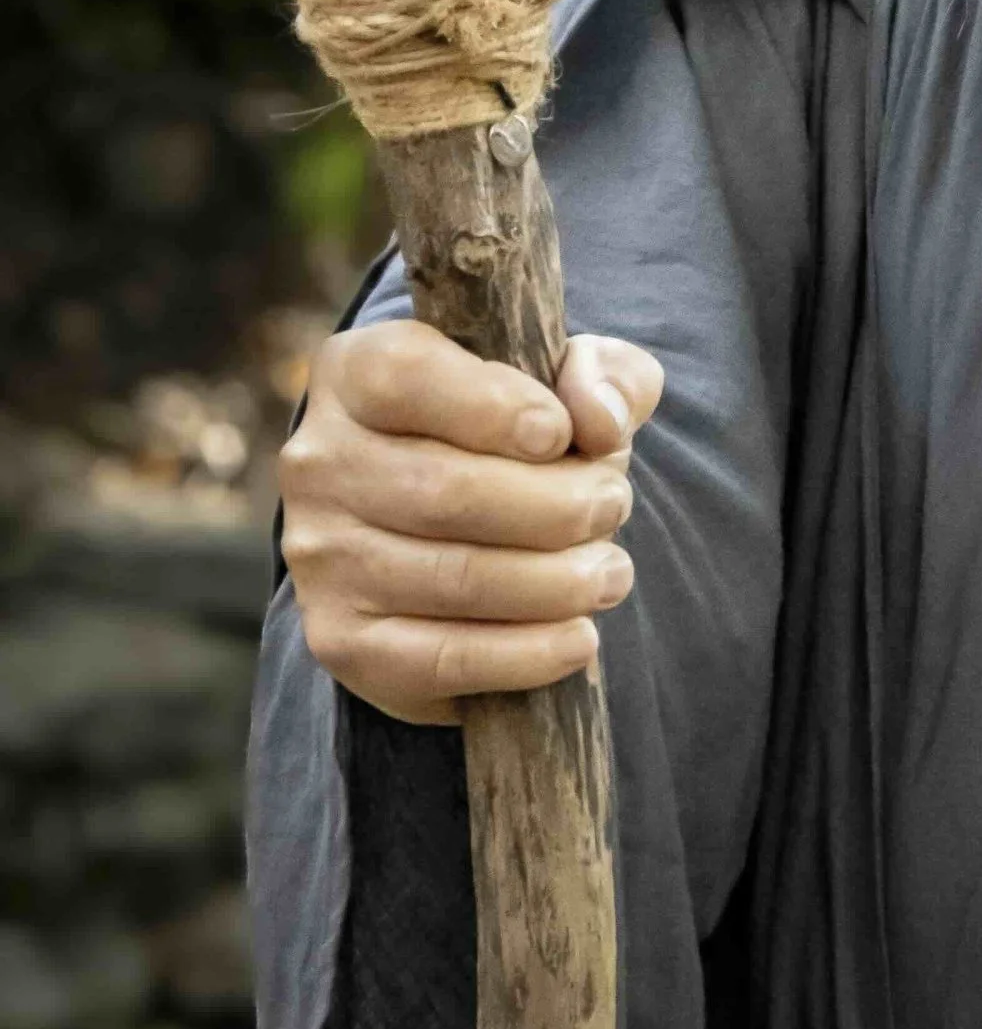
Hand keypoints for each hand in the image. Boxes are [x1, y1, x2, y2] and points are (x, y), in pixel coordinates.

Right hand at [278, 321, 664, 727]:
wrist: (455, 530)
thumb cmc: (517, 437)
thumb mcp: (568, 385)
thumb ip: (603, 377)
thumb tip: (601, 419)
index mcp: (357, 371)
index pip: (408, 376)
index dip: (496, 406)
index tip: (562, 434)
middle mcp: (320, 461)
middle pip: (446, 490)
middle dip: (557, 507)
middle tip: (614, 508)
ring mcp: (321, 556)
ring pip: (454, 577)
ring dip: (556, 582)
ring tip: (611, 573)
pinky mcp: (342, 639)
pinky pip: (443, 657)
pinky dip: (527, 654)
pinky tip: (579, 638)